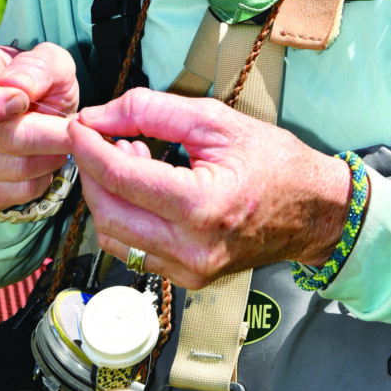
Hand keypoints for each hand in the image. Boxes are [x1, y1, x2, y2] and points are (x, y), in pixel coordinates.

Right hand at [0, 42, 78, 213]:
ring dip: (51, 155)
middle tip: (75, 125)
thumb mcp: (45, 60)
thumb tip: (19, 86)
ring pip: (16, 170)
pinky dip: (45, 177)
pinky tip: (45, 158)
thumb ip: (37, 65)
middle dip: (48, 133)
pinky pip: (20, 193)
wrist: (29, 111)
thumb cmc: (31, 80)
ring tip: (59, 138)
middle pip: (0, 139)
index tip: (23, 101)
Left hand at [69, 88, 350, 288]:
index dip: (89, 147)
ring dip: (104, 195)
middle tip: (100, 137)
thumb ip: (152, 111)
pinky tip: (141, 186)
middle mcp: (192, 247)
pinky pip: (133, 250)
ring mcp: (189, 270)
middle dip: (91, 171)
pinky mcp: (186, 278)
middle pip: (108, 211)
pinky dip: (124, 215)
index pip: (121, 177)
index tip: (77, 124)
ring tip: (127, 157)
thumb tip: (100, 116)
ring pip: (113, 237)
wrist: (314, 210)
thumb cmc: (274, 161)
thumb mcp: (215, 120)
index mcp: (203, 205)